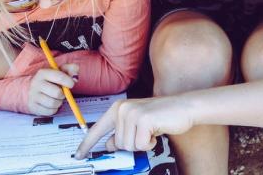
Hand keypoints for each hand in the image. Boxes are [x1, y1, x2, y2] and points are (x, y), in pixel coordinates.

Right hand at [27, 64, 79, 115]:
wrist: (31, 89)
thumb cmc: (50, 80)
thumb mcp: (60, 71)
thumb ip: (71, 69)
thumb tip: (75, 78)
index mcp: (42, 73)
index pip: (59, 77)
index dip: (69, 82)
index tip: (72, 84)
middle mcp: (36, 83)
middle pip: (57, 93)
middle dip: (63, 94)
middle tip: (62, 93)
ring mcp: (33, 96)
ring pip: (53, 103)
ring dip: (59, 102)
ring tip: (56, 98)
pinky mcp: (33, 107)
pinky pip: (49, 111)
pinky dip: (54, 109)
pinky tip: (51, 104)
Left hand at [74, 96, 194, 157]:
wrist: (184, 107)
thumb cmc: (162, 116)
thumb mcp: (137, 124)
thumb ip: (121, 133)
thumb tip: (108, 145)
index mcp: (118, 108)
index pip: (97, 129)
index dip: (87, 144)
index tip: (78, 155)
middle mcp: (122, 109)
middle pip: (117, 144)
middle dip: (133, 144)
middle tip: (146, 133)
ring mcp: (132, 113)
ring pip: (128, 146)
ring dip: (142, 143)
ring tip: (151, 131)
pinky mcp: (143, 120)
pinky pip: (141, 145)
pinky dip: (151, 143)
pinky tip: (157, 131)